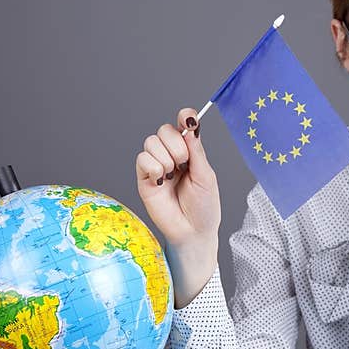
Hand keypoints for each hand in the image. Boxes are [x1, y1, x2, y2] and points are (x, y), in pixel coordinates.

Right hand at [135, 107, 221, 251]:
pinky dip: (153, 167)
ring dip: (165, 158)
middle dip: (176, 144)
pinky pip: (142, 158)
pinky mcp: (144, 178)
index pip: (182, 125)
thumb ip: (197, 151)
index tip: (188, 119)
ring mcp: (157, 165)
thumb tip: (190, 128)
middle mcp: (171, 155)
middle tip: (183, 164)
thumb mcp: (206, 176)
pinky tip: (161, 181)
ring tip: (172, 176)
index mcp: (190, 152)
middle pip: (164, 130)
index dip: (184, 117)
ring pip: (151, 142)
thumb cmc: (204, 207)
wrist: (193, 231)